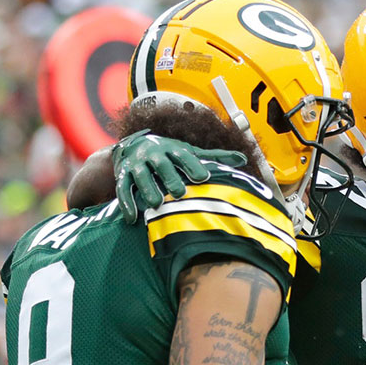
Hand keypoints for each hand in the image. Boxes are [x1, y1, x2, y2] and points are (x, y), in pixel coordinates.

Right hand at [113, 130, 248, 222]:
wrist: (132, 146)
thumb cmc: (169, 154)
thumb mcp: (189, 153)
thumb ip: (214, 158)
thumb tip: (243, 160)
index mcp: (173, 149)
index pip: (184, 155)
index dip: (193, 165)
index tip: (204, 177)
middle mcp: (153, 154)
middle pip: (162, 165)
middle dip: (170, 177)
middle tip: (180, 192)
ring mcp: (137, 165)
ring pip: (141, 176)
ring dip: (148, 189)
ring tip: (156, 204)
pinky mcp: (123, 176)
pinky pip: (123, 189)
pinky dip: (126, 203)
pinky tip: (132, 217)